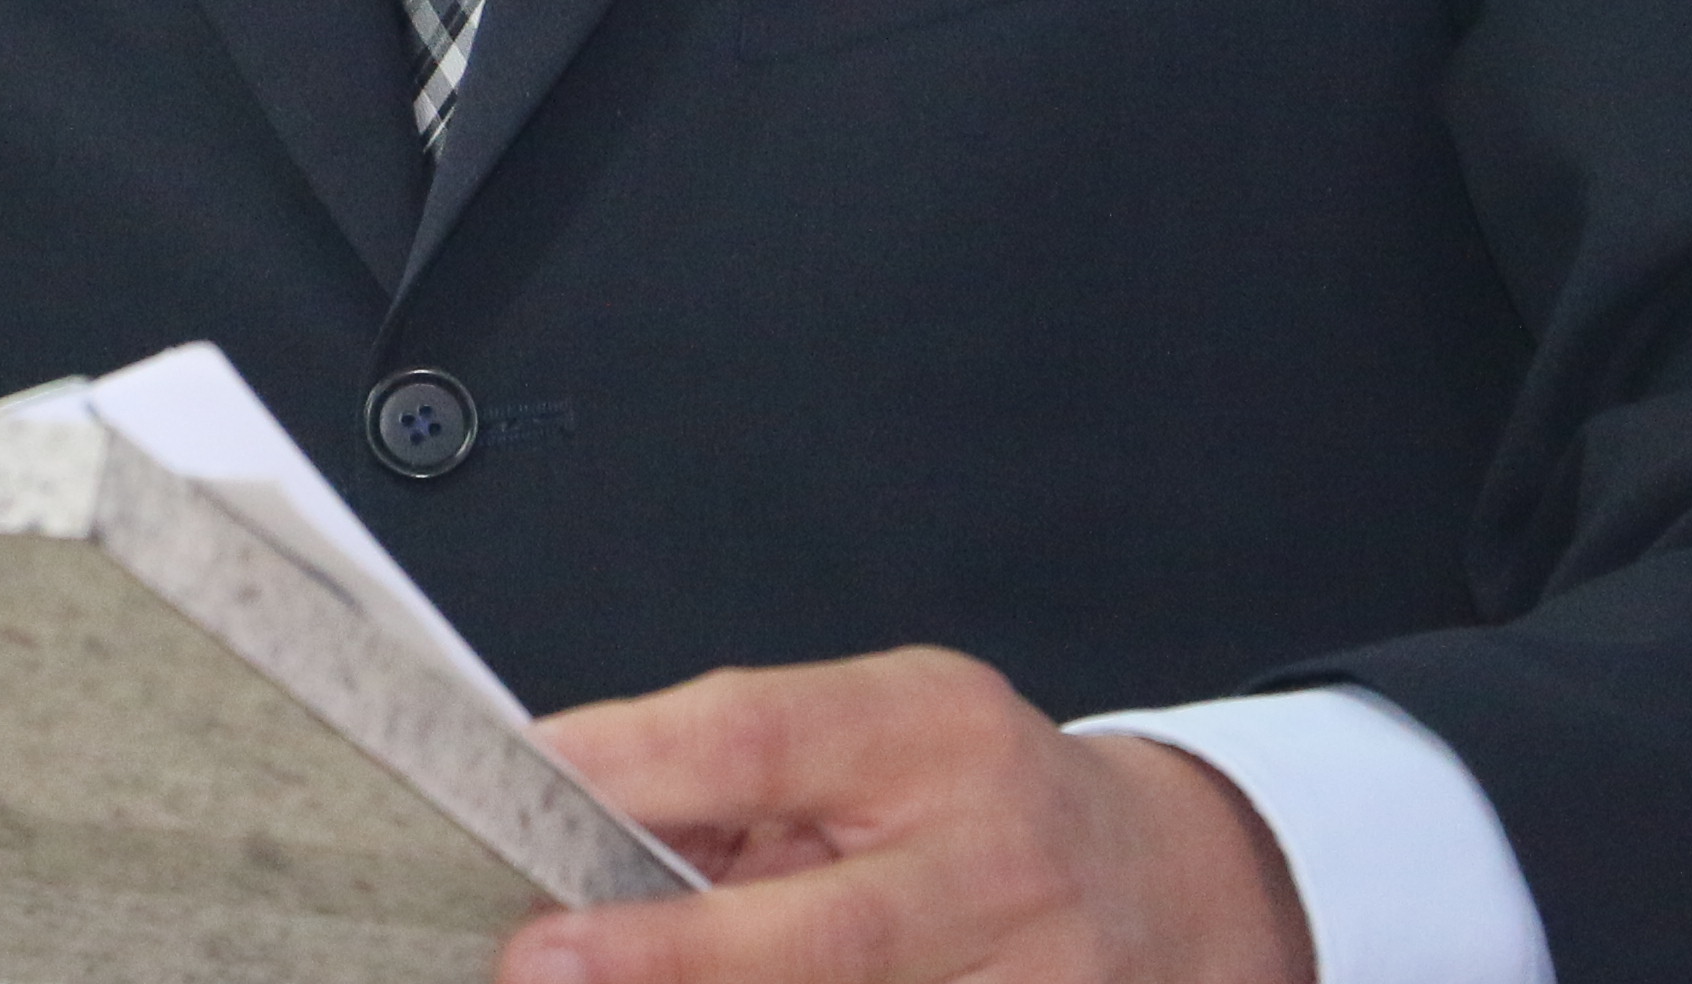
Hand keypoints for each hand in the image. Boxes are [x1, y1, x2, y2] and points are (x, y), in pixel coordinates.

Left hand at [507, 651, 1316, 983]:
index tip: (518, 797)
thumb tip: (555, 813)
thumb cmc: (982, 805)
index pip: (760, 735)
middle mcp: (996, 861)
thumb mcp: (877, 737)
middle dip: (667, 959)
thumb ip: (736, 775)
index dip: (627, 769)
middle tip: (539, 963)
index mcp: (934, 731)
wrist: (1173, 889)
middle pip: (822, 935)